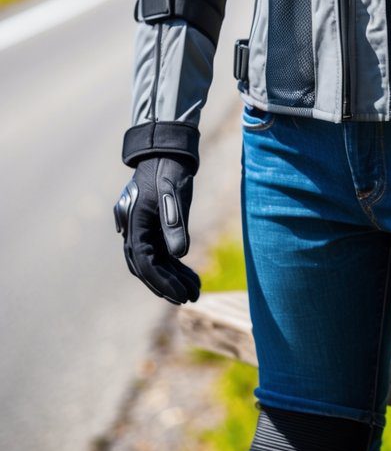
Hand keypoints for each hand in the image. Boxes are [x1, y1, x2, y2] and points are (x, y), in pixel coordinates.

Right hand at [114, 154, 199, 304]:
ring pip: (156, 261)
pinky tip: (191, 276)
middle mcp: (134, 229)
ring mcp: (143, 229)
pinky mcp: (153, 226)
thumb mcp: (173, 194)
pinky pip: (162, 252)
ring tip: (196, 291)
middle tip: (189, 299)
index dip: (162, 281)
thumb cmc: (169, 170)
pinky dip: (175, 265)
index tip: (179, 295)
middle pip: (148, 266)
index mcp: (135, 224)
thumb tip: (179, 254)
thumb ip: (175, 223)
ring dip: (174, 277)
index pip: (145, 262)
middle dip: (167, 284)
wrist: (167, 151)